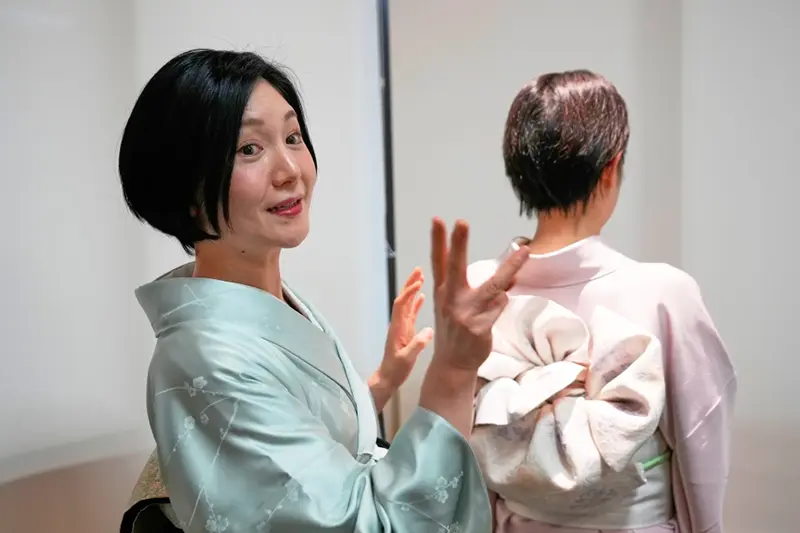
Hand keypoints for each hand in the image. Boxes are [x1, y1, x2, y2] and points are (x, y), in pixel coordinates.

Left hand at [375, 268, 433, 389]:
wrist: (388, 378)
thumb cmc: (395, 370)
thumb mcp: (406, 359)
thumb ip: (417, 345)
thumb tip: (429, 330)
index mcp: (397, 328)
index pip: (401, 305)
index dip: (409, 293)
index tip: (419, 282)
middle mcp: (398, 324)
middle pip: (403, 299)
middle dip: (409, 284)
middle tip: (418, 270)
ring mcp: (402, 327)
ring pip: (407, 304)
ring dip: (413, 290)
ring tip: (421, 277)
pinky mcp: (406, 332)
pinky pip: (411, 314)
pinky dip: (417, 303)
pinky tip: (423, 296)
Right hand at [429, 217, 527, 371]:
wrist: (452, 362)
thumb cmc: (455, 328)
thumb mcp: (454, 304)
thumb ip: (475, 287)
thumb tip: (504, 276)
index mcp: (442, 290)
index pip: (439, 261)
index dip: (438, 240)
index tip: (437, 220)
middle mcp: (450, 299)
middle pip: (456, 266)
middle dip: (459, 244)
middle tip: (461, 222)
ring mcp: (465, 312)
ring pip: (494, 285)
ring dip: (511, 268)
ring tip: (524, 251)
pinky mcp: (479, 326)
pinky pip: (500, 305)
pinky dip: (503, 301)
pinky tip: (500, 302)